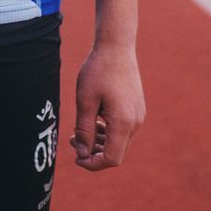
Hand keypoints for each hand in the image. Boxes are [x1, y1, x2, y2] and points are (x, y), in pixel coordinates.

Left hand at [71, 41, 142, 169]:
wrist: (116, 47)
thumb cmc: (98, 71)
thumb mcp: (85, 102)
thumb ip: (84, 131)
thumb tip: (83, 155)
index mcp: (123, 122)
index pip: (111, 159)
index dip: (92, 164)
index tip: (76, 157)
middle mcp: (135, 123)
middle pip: (116, 153)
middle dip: (93, 152)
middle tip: (72, 139)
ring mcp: (138, 116)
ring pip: (119, 142)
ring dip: (99, 142)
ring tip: (79, 131)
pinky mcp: (136, 109)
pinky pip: (122, 130)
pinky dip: (107, 132)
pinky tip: (93, 121)